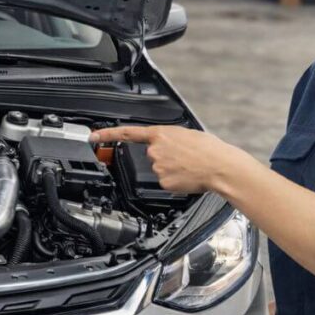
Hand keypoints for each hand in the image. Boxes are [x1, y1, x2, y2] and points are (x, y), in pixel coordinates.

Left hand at [89, 126, 255, 193]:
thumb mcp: (188, 133)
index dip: (107, 135)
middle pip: (152, 154)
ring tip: (189, 165)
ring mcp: (158, 167)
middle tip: (184, 156)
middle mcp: (155, 150)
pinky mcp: (163, 182)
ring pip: (159, 168)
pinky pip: (165, 181)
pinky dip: (175, 180)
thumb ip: (171, 137)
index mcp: (161, 133)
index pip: (127, 133)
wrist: (221, 167)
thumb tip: (169, 143)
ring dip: (172, 168)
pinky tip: (187, 176)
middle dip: (165, 156)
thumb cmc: (210, 150)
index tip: (93, 136)